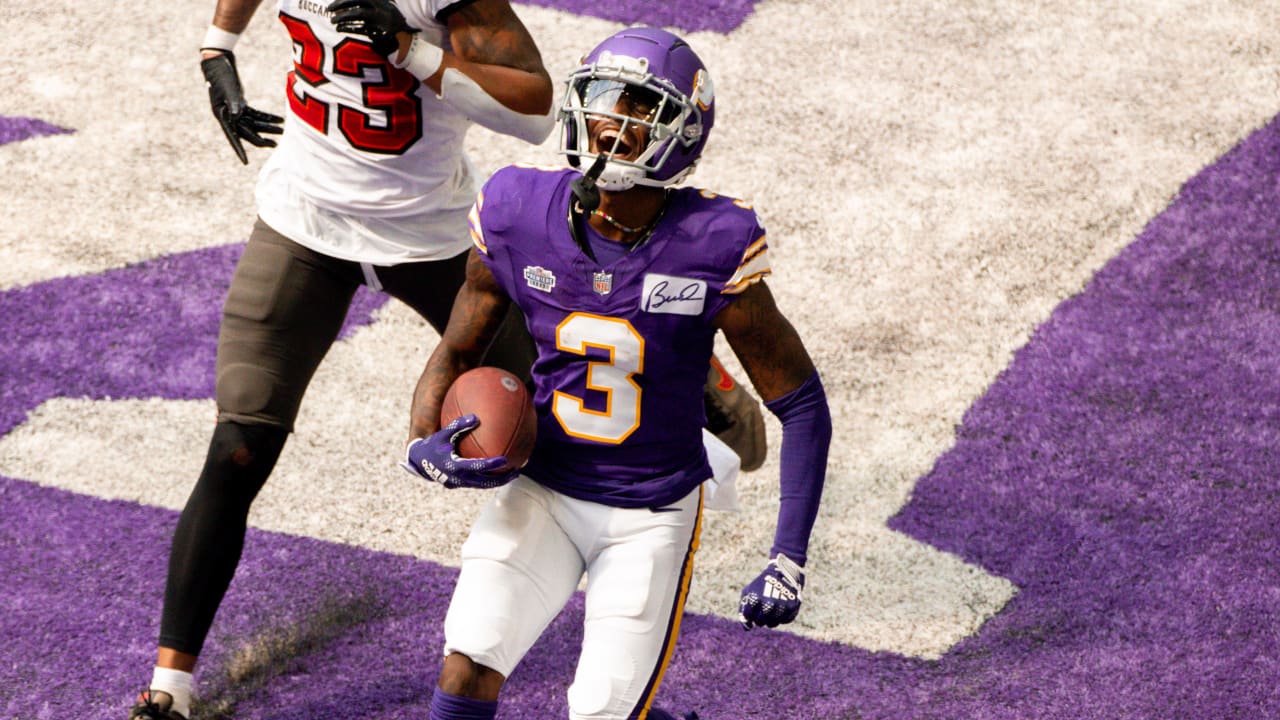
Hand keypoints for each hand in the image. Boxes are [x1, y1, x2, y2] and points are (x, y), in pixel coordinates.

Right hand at [200, 53, 283, 164]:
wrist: (218, 61)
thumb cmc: (220, 74)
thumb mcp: (227, 88)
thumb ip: (233, 102)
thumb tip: (237, 115)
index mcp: (222, 115)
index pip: (232, 136)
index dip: (239, 150)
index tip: (245, 162)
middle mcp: (228, 115)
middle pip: (246, 132)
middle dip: (261, 139)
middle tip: (275, 144)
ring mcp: (235, 110)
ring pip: (253, 124)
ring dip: (267, 128)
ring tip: (282, 131)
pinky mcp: (241, 103)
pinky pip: (256, 114)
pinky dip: (267, 117)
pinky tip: (279, 120)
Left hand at [327, 0, 411, 57]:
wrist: (406, 42)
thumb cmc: (390, 24)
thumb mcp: (384, 9)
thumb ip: (371, 4)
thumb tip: (348, 3)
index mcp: (382, 2)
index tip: (334, 3)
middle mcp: (382, 9)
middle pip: (357, 4)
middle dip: (341, 6)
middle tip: (329, 10)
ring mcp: (381, 21)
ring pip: (357, 15)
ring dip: (342, 17)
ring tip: (333, 21)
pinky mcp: (380, 33)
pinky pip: (360, 28)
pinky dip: (348, 27)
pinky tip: (340, 28)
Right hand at [400, 415, 517, 489]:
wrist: (418, 462)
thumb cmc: (432, 445)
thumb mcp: (443, 434)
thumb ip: (458, 425)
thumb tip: (476, 416)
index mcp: (454, 466)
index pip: (476, 466)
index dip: (491, 465)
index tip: (505, 460)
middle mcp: (457, 478)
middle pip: (484, 482)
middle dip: (501, 478)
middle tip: (517, 470)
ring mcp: (458, 484)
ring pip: (482, 485)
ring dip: (498, 481)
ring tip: (513, 473)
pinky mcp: (459, 485)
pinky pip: (477, 483)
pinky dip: (488, 479)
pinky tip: (499, 472)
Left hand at [738, 553, 803, 629]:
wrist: (781, 572)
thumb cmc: (761, 584)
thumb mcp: (748, 592)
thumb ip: (743, 610)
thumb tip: (747, 628)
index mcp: (756, 599)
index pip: (749, 617)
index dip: (749, 615)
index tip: (752, 610)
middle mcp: (769, 604)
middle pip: (760, 622)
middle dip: (758, 619)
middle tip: (761, 612)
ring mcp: (781, 606)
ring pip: (772, 624)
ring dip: (769, 620)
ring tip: (769, 611)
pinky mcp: (792, 607)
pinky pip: (784, 621)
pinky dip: (781, 617)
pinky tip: (779, 609)